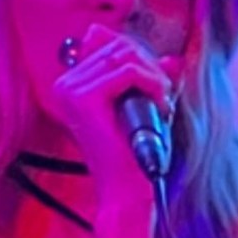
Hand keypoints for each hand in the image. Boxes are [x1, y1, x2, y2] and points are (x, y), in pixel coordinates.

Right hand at [52, 24, 175, 205]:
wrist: (124, 191)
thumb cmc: (133, 154)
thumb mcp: (143, 107)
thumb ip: (153, 81)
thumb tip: (173, 58)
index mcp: (70, 85)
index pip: (111, 46)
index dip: (143, 61)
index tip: (159, 88)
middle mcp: (64, 84)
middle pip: (119, 47)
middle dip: (150, 68)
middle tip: (164, 99)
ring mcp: (71, 90)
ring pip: (125, 56)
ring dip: (154, 77)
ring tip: (163, 105)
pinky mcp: (84, 98)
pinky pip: (128, 72)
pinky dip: (153, 86)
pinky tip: (161, 108)